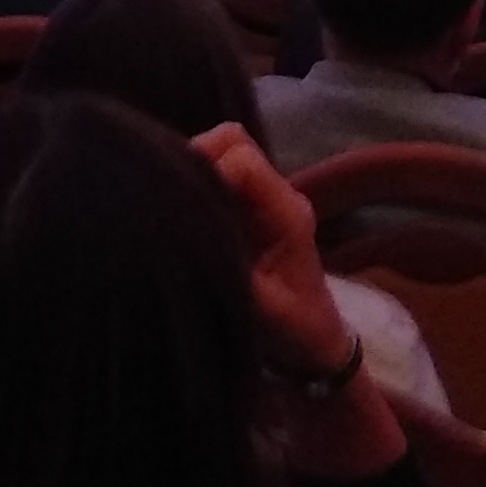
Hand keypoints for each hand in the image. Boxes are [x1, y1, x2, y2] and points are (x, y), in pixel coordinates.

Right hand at [190, 122, 349, 380]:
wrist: (317, 345)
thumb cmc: (296, 332)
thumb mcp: (260, 311)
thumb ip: (224, 270)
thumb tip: (180, 241)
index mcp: (286, 213)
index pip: (241, 159)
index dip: (206, 170)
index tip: (180, 205)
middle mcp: (277, 195)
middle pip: (231, 141)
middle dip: (195, 158)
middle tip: (168, 197)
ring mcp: (263, 199)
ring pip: (222, 152)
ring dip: (193, 169)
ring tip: (171, 206)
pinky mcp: (248, 208)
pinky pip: (217, 174)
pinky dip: (195, 182)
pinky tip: (180, 213)